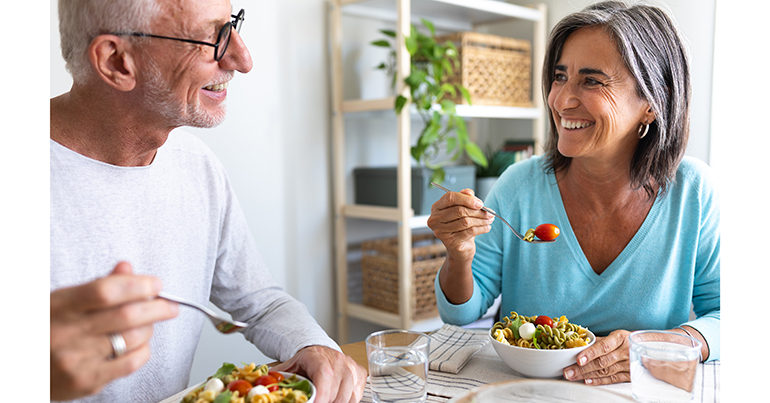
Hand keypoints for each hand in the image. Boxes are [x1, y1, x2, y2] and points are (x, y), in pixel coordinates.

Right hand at [50, 261, 178, 399]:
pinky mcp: (86, 381)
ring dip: (149, 328)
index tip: (155, 284)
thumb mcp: (62, 301)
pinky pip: (130, 363)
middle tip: (170, 305)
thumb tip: (127, 268)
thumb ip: (98, 285)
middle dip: (157, 307)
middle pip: (127, 316)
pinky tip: (140, 344)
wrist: (20, 368)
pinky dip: (143, 350)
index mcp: (60, 306)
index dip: (137, 285)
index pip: (106, 291)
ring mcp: (76, 359)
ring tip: (148, 323)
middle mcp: (67, 333)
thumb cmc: (46, 329)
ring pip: (133, 338)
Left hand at [271, 345, 366, 402]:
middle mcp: (339, 360)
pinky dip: (345, 402)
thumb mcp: (289, 369)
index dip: (321, 395)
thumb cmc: (305, 363)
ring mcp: (351, 367)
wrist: (320, 352)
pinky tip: (333, 399)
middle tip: (314, 402)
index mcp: (318, 356)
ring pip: (347, 398)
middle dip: (324, 402)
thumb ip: (279, 380)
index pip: (324, 375)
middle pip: (336, 392)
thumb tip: (263, 389)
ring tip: (322, 400)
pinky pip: (356, 398)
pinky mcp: (360, 375)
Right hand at [427, 188, 493, 262]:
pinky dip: (481, 229)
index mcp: (436, 207)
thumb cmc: (460, 227)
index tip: (480, 203)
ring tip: (490, 219)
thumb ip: (464, 198)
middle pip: (459, 210)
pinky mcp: (450, 242)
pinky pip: (469, 232)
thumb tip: (469, 193)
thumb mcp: (462, 209)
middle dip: (477, 211)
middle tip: (489, 212)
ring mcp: (441, 232)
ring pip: (465, 221)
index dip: (466, 199)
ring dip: (481, 220)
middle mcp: (435, 219)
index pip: (450, 198)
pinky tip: (487, 228)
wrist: (459, 249)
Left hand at [563, 329, 631, 384]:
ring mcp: (629, 364)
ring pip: (605, 371)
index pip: (604, 346)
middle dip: (583, 368)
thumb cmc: (627, 340)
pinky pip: (613, 379)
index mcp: (621, 337)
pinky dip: (599, 381)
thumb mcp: (615, 335)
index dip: (590, 353)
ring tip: (573, 376)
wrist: (648, 347)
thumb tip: (578, 344)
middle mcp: (626, 351)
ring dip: (587, 375)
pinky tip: (587, 381)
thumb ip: (598, 341)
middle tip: (568, 371)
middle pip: (602, 361)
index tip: (579, 359)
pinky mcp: (630, 375)